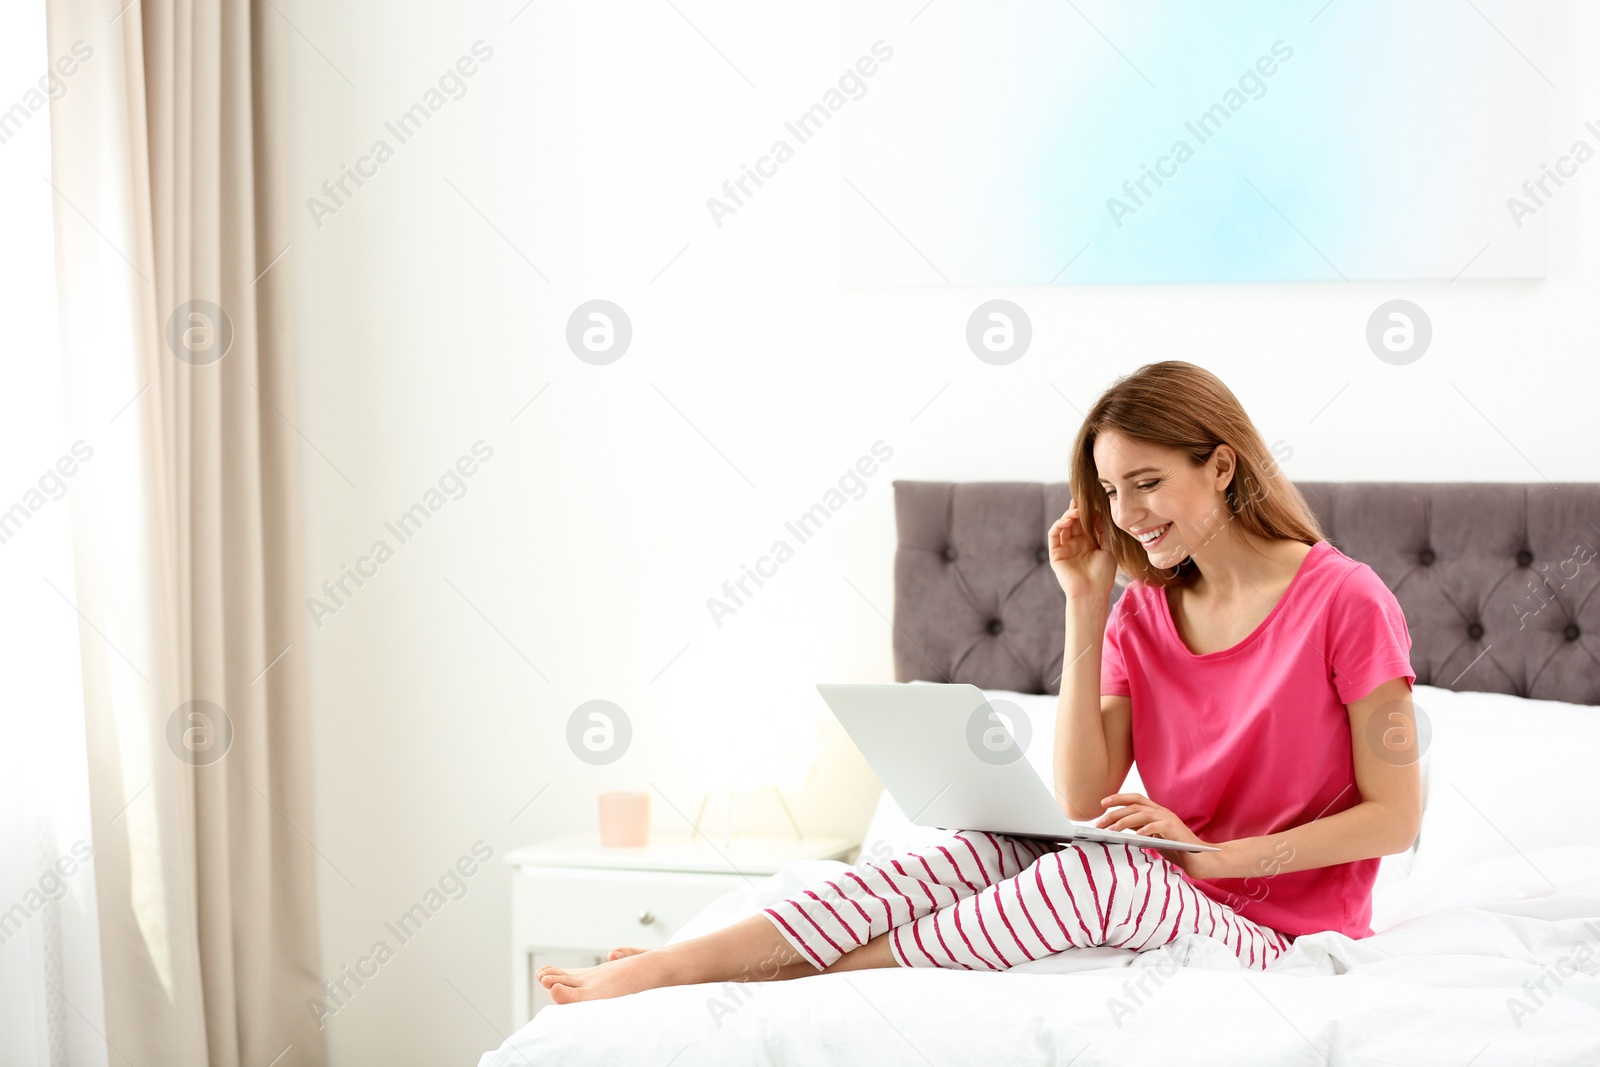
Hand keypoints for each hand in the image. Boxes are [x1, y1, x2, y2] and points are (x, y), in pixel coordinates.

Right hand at [1047, 504, 1116, 601]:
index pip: (1086, 523)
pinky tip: (1067, 520)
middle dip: (1077, 510)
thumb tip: (1100, 514)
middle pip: (1074, 522)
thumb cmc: (1103, 575)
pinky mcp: (1056, 553)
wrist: (1092, 592)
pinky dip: (1059, 525)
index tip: (1092, 501)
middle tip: (1081, 500)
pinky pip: (1054, 535)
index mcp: (1089, 543)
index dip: (1088, 512)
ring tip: (1076, 512)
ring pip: (1063, 526)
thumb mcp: (1107, 550)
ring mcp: (1065, 548)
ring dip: (1068, 516)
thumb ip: (1102, 532)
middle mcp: (1076, 544)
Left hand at [1095, 792, 1225, 878]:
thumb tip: (1117, 831)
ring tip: (1112, 829)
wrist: (1201, 858)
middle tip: (1099, 823)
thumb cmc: (1177, 849)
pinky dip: (1146, 829)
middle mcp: (1162, 812)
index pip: (1135, 799)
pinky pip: (1158, 826)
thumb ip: (1139, 831)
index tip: (1102, 804)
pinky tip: (1136, 835)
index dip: (1118, 798)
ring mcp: (1169, 819)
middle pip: (1134, 805)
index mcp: (1156, 812)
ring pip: (1143, 813)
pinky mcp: (1175, 830)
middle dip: (1114, 813)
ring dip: (1125, 821)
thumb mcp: (1154, 838)